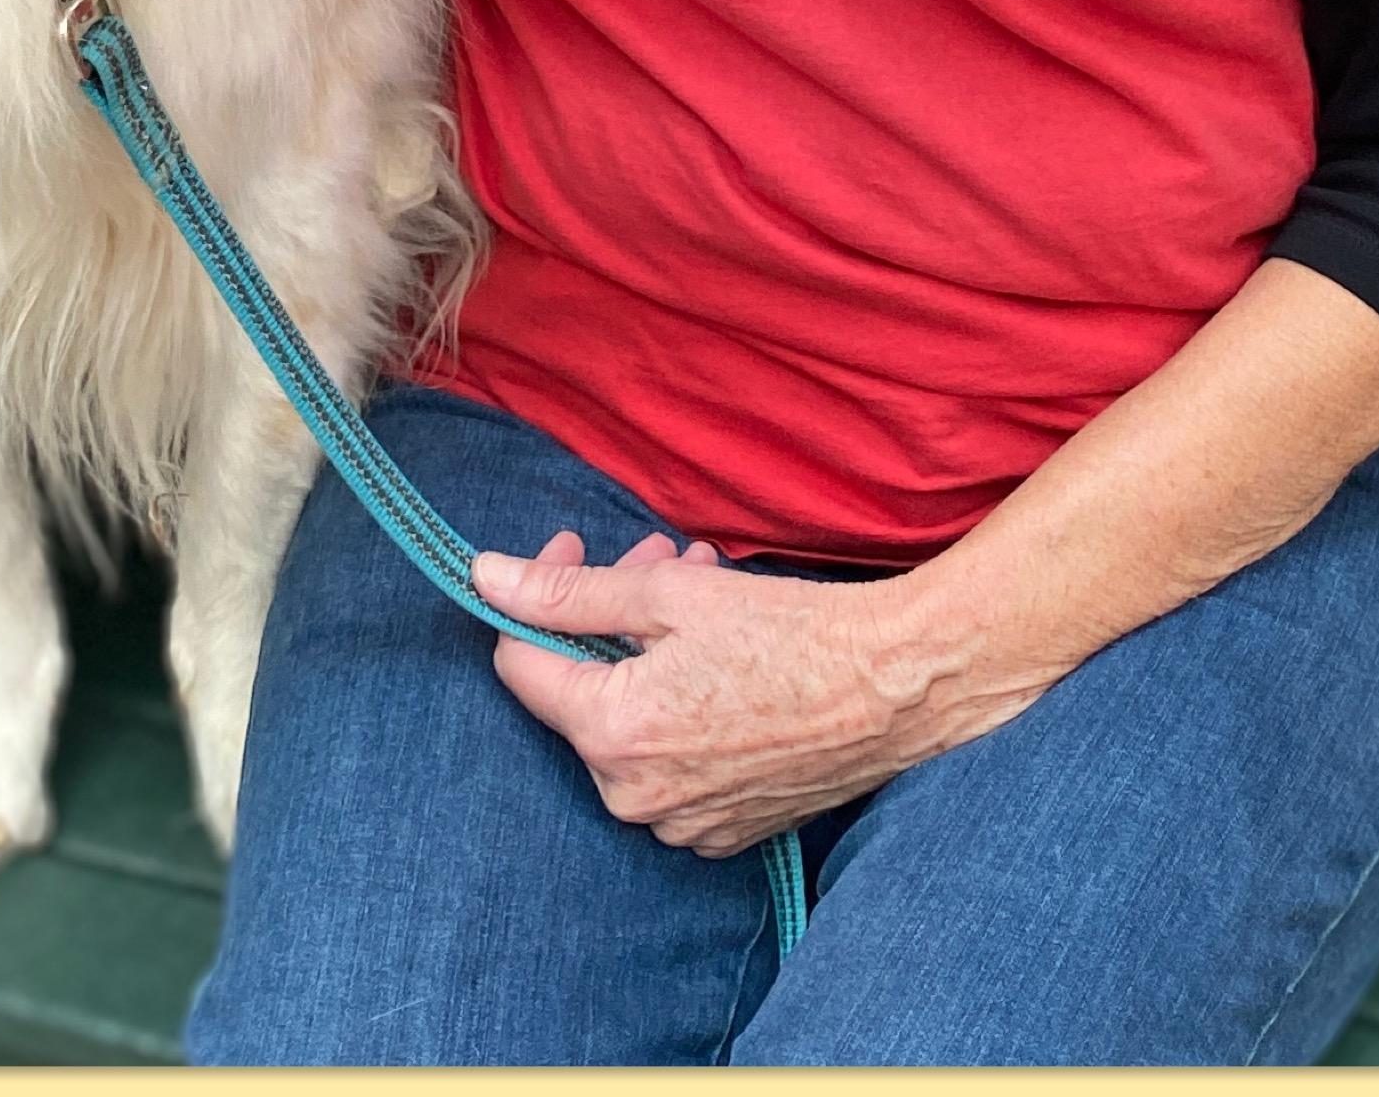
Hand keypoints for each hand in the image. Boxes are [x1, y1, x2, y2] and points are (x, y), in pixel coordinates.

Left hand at [471, 528, 986, 855]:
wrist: (895, 689)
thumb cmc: (788, 632)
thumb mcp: (667, 592)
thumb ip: (566, 593)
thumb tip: (483, 578)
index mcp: (611, 735)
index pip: (518, 664)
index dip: (535, 596)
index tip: (574, 547)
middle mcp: (634, 796)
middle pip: (577, 693)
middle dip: (602, 617)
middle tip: (652, 555)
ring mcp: (681, 823)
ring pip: (626, 724)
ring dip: (644, 654)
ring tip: (697, 586)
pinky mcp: (722, 831)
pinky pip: (670, 764)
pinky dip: (680, 706)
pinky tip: (720, 657)